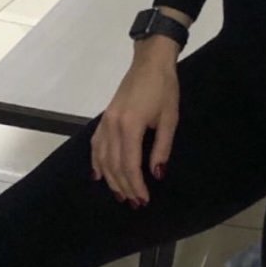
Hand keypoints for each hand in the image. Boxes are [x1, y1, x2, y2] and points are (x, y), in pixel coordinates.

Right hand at [91, 45, 179, 207]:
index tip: (144, 200)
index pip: (129, 164)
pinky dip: (96, 162)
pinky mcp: (104, 118)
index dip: (136, 184)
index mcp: (130, 125)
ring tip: (120, 195)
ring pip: (102, 158)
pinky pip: (96, 145)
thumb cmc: (164, 89)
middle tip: (135, 203)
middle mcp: (113, 125)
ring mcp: (105, 121)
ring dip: (110, 179)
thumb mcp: (169, 119)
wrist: (150, 63)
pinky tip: (98, 175)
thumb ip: (162, 148)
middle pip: (114, 165)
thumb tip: (157, 174)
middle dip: (124, 186)